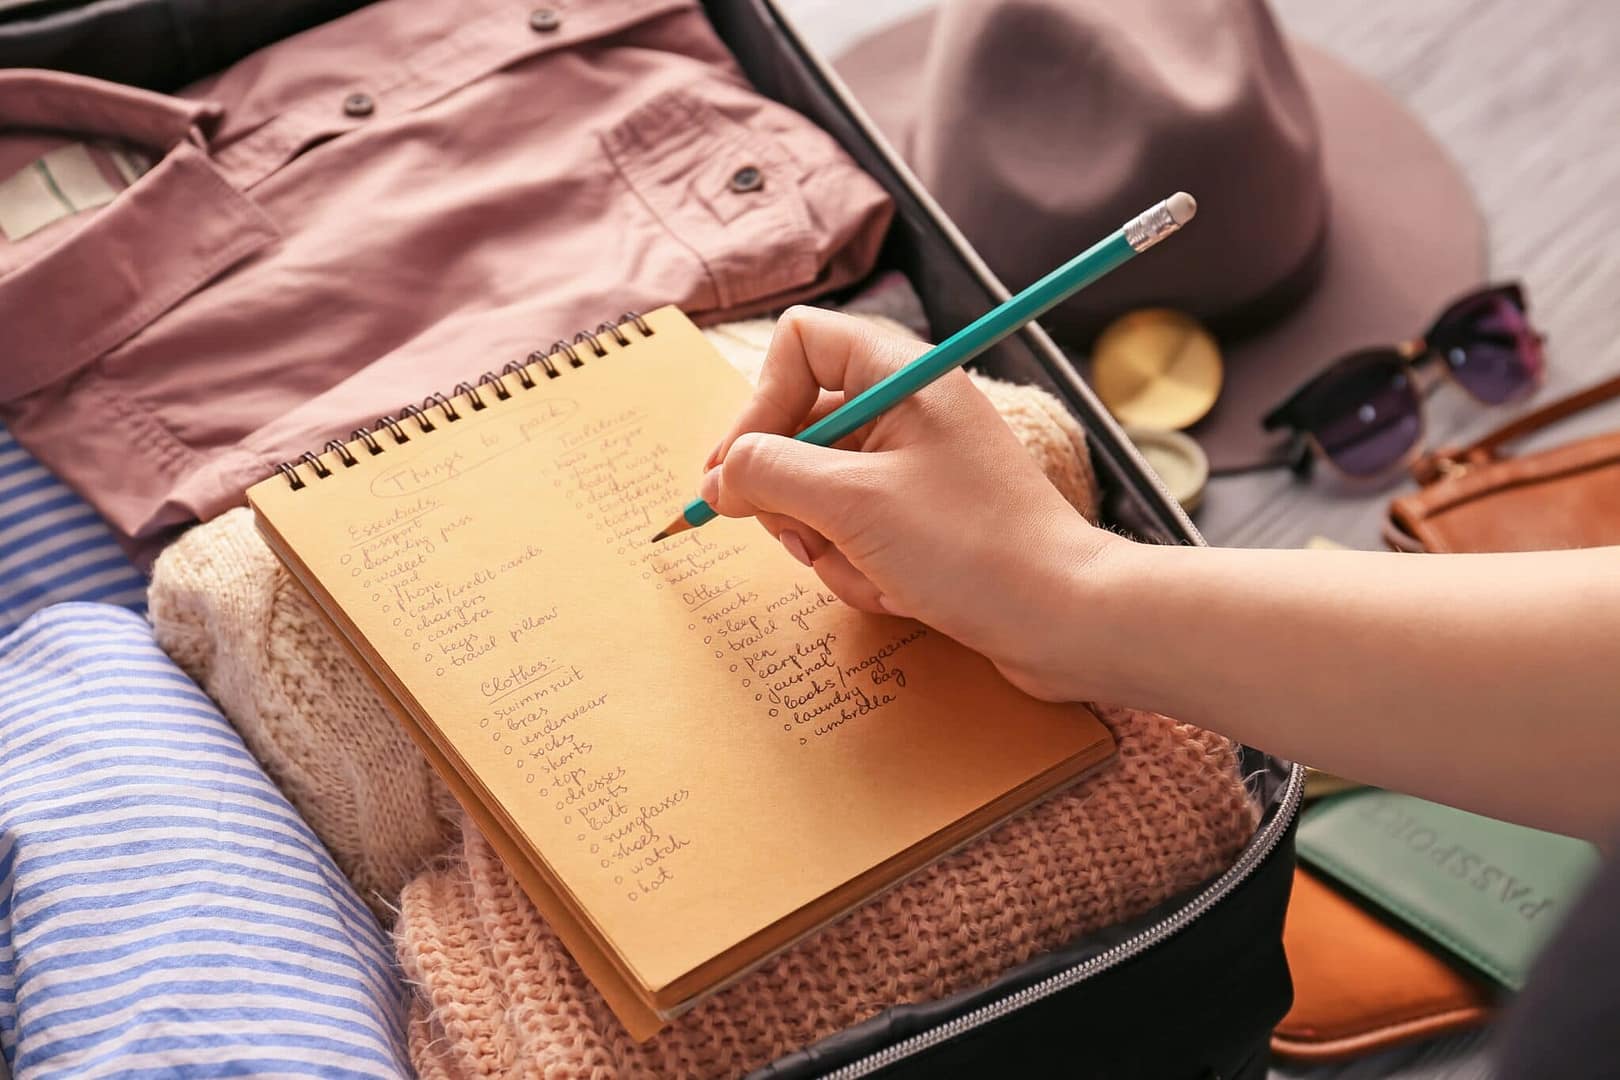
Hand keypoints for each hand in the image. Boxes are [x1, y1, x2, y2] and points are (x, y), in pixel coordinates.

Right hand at [700, 307, 1115, 700]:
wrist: (1065, 620)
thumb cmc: (971, 549)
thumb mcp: (849, 504)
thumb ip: (767, 473)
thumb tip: (719, 478)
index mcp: (900, 374)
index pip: (797, 344)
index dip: (757, 404)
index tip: (741, 472)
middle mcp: (908, 409)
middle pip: (798, 429)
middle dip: (792, 499)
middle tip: (806, 539)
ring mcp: (916, 467)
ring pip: (819, 493)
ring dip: (828, 547)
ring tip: (872, 574)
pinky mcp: (924, 520)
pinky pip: (855, 534)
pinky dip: (862, 570)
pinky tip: (899, 594)